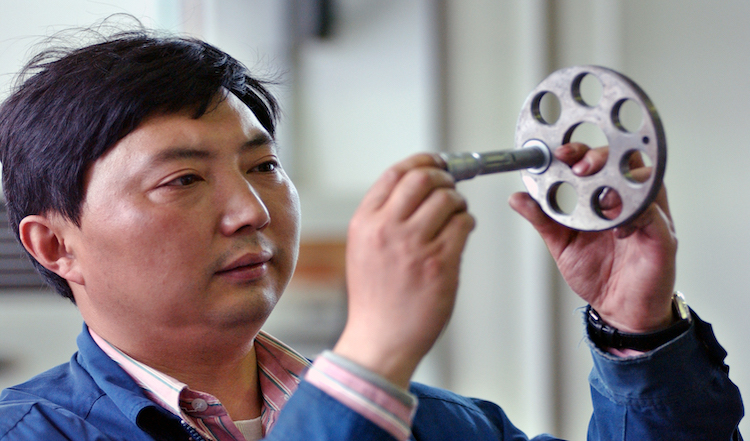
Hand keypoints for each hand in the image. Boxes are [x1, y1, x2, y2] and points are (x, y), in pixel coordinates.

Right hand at [333, 153, 474, 387]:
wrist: (381, 339)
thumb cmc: (376, 298)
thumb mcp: (364, 248)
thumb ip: (383, 217)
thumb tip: (417, 186)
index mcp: (365, 222)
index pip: (395, 173)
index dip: (422, 161)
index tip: (436, 162)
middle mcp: (387, 229)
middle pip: (424, 178)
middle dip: (444, 177)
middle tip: (451, 186)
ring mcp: (414, 245)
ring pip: (448, 198)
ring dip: (458, 202)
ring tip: (456, 214)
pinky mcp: (440, 262)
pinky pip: (463, 224)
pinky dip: (467, 222)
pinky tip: (461, 231)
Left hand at [509, 143, 677, 332]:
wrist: (620, 310)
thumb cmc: (598, 274)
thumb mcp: (562, 244)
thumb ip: (543, 219)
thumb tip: (517, 198)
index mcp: (607, 198)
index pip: (599, 161)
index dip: (581, 151)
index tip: (560, 154)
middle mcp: (630, 201)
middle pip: (624, 161)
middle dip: (599, 158)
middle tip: (580, 168)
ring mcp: (649, 217)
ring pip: (645, 181)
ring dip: (618, 182)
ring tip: (599, 196)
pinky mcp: (662, 238)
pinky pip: (654, 215)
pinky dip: (635, 214)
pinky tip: (617, 226)